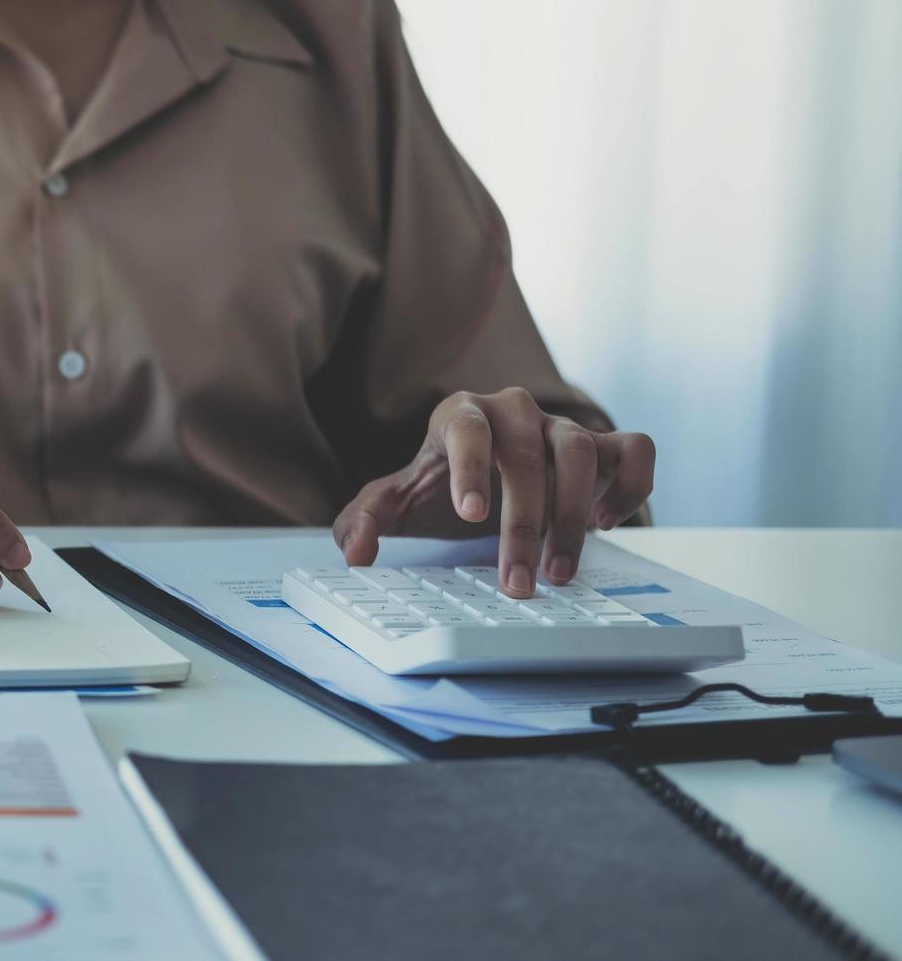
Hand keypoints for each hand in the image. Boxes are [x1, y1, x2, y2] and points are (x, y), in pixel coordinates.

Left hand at [333, 388, 654, 597]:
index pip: (467, 430)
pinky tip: (607, 523)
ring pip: (582, 454)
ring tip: (558, 571)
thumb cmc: (438, 485)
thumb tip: (357, 554)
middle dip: (524, 526)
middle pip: (528, 457)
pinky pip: (636, 450)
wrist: (482, 479)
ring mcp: (562, 425)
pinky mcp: (604, 443)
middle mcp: (514, 410)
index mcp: (460, 415)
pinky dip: (630, 485)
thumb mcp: (394, 504)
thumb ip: (365, 522)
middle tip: (518, 582)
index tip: (470, 516)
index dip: (471, 468)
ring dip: (574, 517)